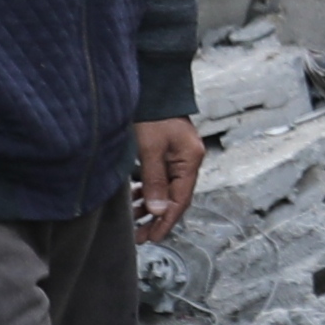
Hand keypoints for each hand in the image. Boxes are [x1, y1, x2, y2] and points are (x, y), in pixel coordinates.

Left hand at [130, 117, 204, 243]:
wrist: (154, 86)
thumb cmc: (152, 113)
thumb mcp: (150, 148)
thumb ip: (154, 181)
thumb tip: (157, 211)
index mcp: (190, 160)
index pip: (180, 200)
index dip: (166, 221)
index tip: (153, 237)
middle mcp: (188, 159)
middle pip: (174, 197)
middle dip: (157, 218)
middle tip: (141, 236)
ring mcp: (179, 155)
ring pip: (166, 189)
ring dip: (151, 205)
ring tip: (134, 220)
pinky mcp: (167, 151)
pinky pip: (160, 178)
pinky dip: (148, 190)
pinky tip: (135, 198)